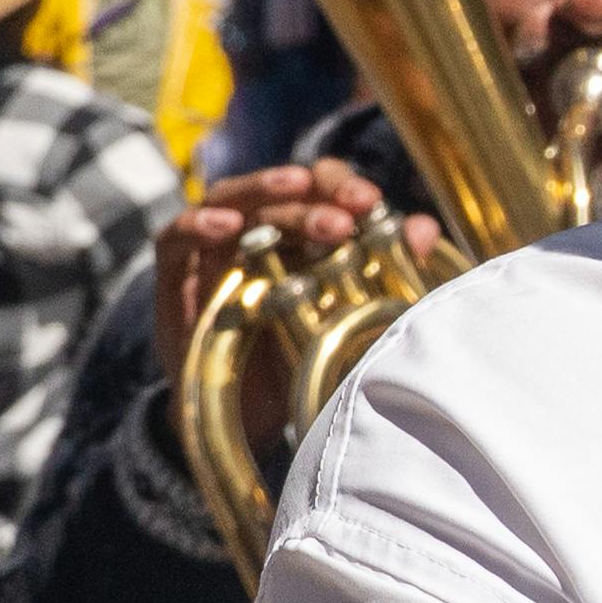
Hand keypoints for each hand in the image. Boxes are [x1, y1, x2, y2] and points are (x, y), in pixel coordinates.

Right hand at [147, 161, 434, 440]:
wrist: (253, 416)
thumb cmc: (306, 358)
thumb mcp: (348, 316)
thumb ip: (384, 270)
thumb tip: (426, 229)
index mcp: (300, 234)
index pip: (317, 189)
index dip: (342, 186)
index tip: (373, 202)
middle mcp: (257, 233)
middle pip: (279, 196)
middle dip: (316, 196)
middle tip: (349, 210)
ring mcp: (214, 250)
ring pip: (230, 200)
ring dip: (264, 193)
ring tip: (295, 190)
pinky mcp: (176, 276)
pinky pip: (174, 237)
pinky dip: (197, 223)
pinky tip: (227, 226)